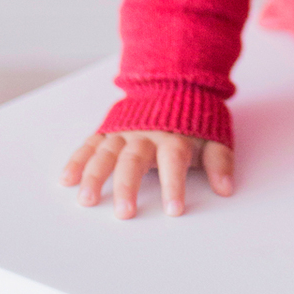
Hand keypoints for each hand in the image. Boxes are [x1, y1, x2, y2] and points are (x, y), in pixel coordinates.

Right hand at [61, 130, 233, 218]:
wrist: (174, 81)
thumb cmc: (194, 117)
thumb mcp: (214, 135)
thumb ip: (220, 162)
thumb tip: (226, 189)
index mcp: (174, 136)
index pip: (174, 162)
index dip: (174, 185)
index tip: (174, 211)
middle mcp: (146, 134)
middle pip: (134, 160)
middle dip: (128, 187)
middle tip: (124, 213)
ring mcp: (124, 131)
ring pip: (107, 153)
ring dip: (96, 176)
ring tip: (87, 200)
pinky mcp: (108, 129)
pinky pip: (90, 144)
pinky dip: (77, 160)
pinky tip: (67, 179)